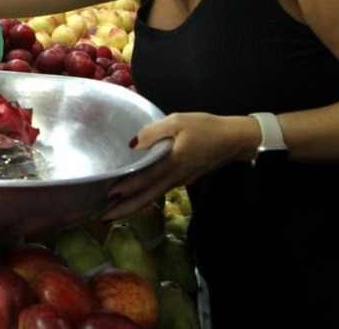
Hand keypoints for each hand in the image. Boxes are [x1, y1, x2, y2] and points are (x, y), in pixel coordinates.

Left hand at [102, 112, 258, 220]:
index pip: (145, 179)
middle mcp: (174, 177)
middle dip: (126, 209)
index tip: (108, 195)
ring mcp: (180, 180)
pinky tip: (136, 196)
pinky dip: (145, 197)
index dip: (127, 188)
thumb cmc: (206, 128)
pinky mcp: (184, 179)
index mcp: (172, 163)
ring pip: (153, 196)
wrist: (234, 140)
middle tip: (103, 217)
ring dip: (134, 205)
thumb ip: (154, 132)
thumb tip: (134, 144)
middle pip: (147, 197)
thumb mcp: (179, 121)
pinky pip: (160, 190)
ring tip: (113, 211)